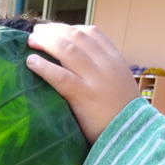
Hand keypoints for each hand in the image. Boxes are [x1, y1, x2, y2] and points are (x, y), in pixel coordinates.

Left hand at [25, 24, 138, 144]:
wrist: (133, 136)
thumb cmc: (121, 115)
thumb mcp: (118, 85)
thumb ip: (103, 72)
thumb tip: (79, 65)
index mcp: (116, 60)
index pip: (92, 33)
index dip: (70, 28)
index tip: (54, 30)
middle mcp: (107, 65)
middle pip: (77, 37)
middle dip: (54, 31)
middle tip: (36, 32)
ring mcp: (96, 79)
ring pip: (68, 50)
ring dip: (46, 42)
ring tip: (31, 41)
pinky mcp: (85, 96)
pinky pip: (61, 77)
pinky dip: (44, 67)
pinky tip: (31, 62)